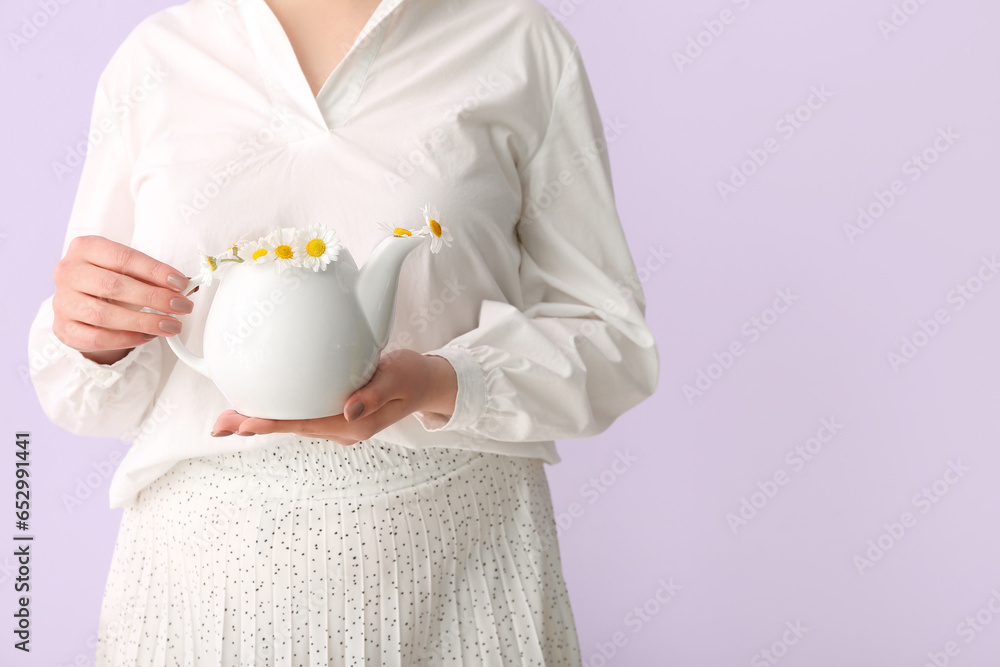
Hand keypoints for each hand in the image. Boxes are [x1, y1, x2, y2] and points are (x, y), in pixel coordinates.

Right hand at [52, 235, 192, 363]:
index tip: (181, 283)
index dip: (155, 271)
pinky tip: (147, 337)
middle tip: (182, 306)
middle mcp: (68, 272)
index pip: (123, 258)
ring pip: (104, 315)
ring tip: (170, 326)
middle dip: (154, 298)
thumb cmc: (111, 281)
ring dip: (144, 322)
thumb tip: (189, 285)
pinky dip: (126, 339)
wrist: (82, 302)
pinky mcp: (64, 328)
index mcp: (85, 248)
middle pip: (114, 286)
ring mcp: (62, 301)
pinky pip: (96, 338)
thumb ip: (156, 277)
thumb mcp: (130, 271)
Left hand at [210, 349, 458, 443]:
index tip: (243, 424)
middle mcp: (342, 428)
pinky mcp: (337, 412)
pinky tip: (261, 402)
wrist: (427, 382)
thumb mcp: (398, 378)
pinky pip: (303, 413)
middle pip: (291, 427)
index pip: (304, 425)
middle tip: (219, 424)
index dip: (272, 424)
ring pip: (294, 422)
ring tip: (228, 417)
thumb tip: (349, 411)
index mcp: (354, 425)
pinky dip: (279, 409)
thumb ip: (374, 395)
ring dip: (262, 420)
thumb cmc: (413, 376)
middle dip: (254, 426)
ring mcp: (338, 422)